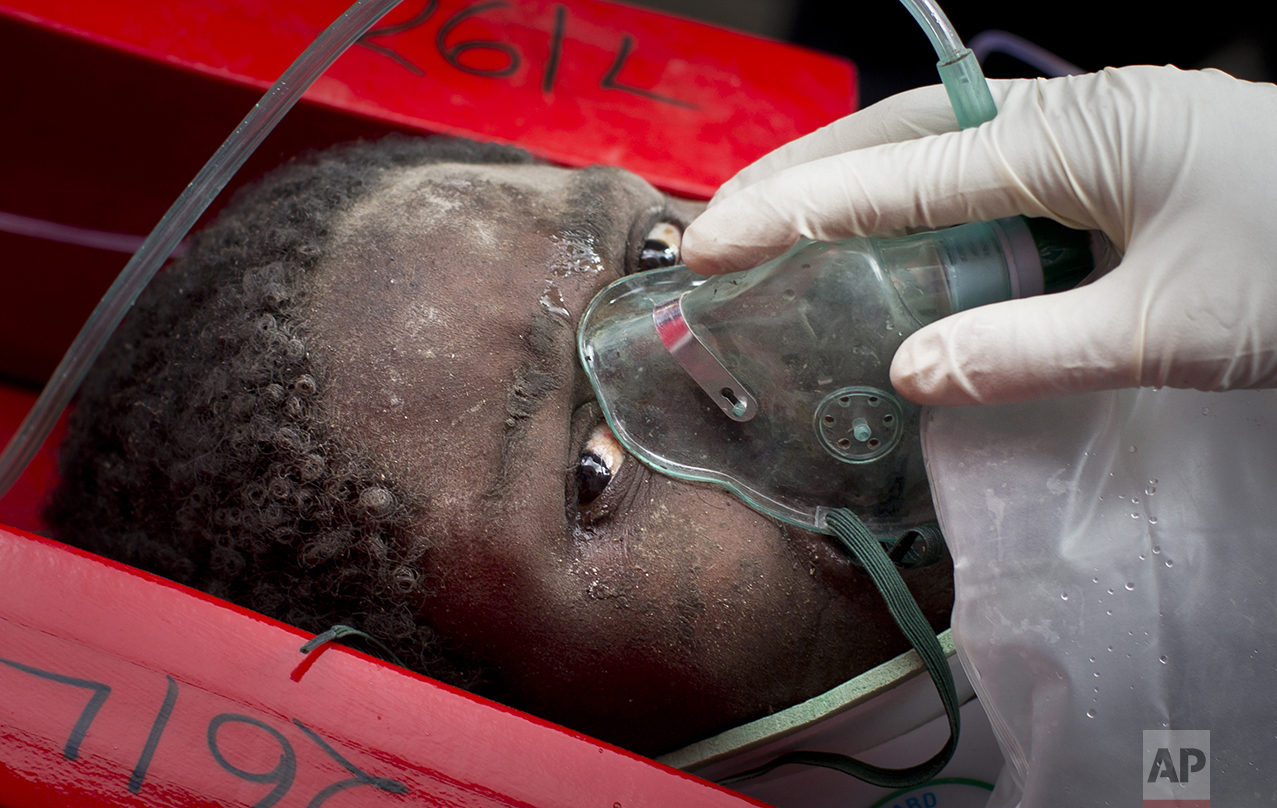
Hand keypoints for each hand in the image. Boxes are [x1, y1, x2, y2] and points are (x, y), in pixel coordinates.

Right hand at [681, 66, 1276, 404]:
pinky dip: (925, 207)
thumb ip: (1030, 348)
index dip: (794, 212)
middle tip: (723, 219)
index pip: (898, 175)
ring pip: (943, 145)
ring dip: (857, 181)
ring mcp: (1098, 129)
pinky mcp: (1117, 159)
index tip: (709, 244)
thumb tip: (906, 376)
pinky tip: (897, 243)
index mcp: (1077, 134)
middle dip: (803, 173)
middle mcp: (1075, 112)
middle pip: (902, 130)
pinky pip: (992, 174)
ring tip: (782, 224)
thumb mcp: (1169, 327)